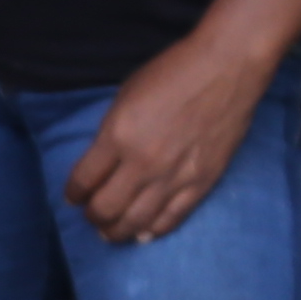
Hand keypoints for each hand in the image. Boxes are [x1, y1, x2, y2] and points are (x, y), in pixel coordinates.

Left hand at [66, 31, 275, 245]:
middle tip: (91, 215)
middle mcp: (142, 163)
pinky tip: (142, 233)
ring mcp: (173, 177)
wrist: (227, 67)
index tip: (73, 196)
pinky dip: (152, 231)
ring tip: (111, 232)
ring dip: (117, 232)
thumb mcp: (126, 95)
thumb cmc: (174, 72)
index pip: (84, 180)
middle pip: (105, 209)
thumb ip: (111, 131)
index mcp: (118, 135)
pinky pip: (170, 220)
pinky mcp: (201, 184)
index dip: (73, 193)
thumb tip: (101, 163)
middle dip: (92, 216)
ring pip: (135, 222)